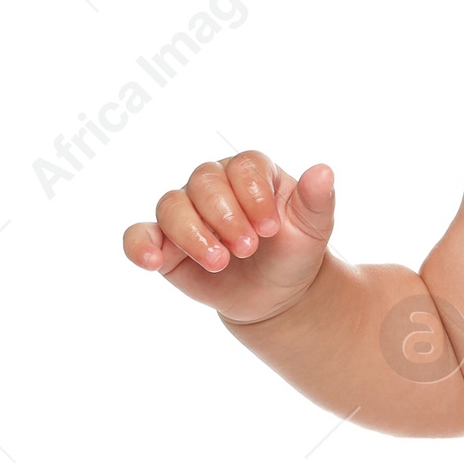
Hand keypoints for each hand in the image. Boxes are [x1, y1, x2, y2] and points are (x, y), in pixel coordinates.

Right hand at [123, 153, 335, 324]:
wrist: (277, 295)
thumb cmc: (294, 253)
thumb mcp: (313, 229)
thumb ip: (317, 200)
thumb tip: (323, 171)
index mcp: (251, 173)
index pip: (243, 167)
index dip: (253, 195)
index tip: (271, 229)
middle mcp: (214, 185)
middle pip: (203, 182)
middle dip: (224, 216)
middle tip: (248, 249)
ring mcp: (187, 212)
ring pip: (171, 206)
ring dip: (193, 234)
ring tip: (219, 262)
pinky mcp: (165, 244)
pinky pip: (140, 235)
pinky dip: (139, 245)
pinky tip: (151, 262)